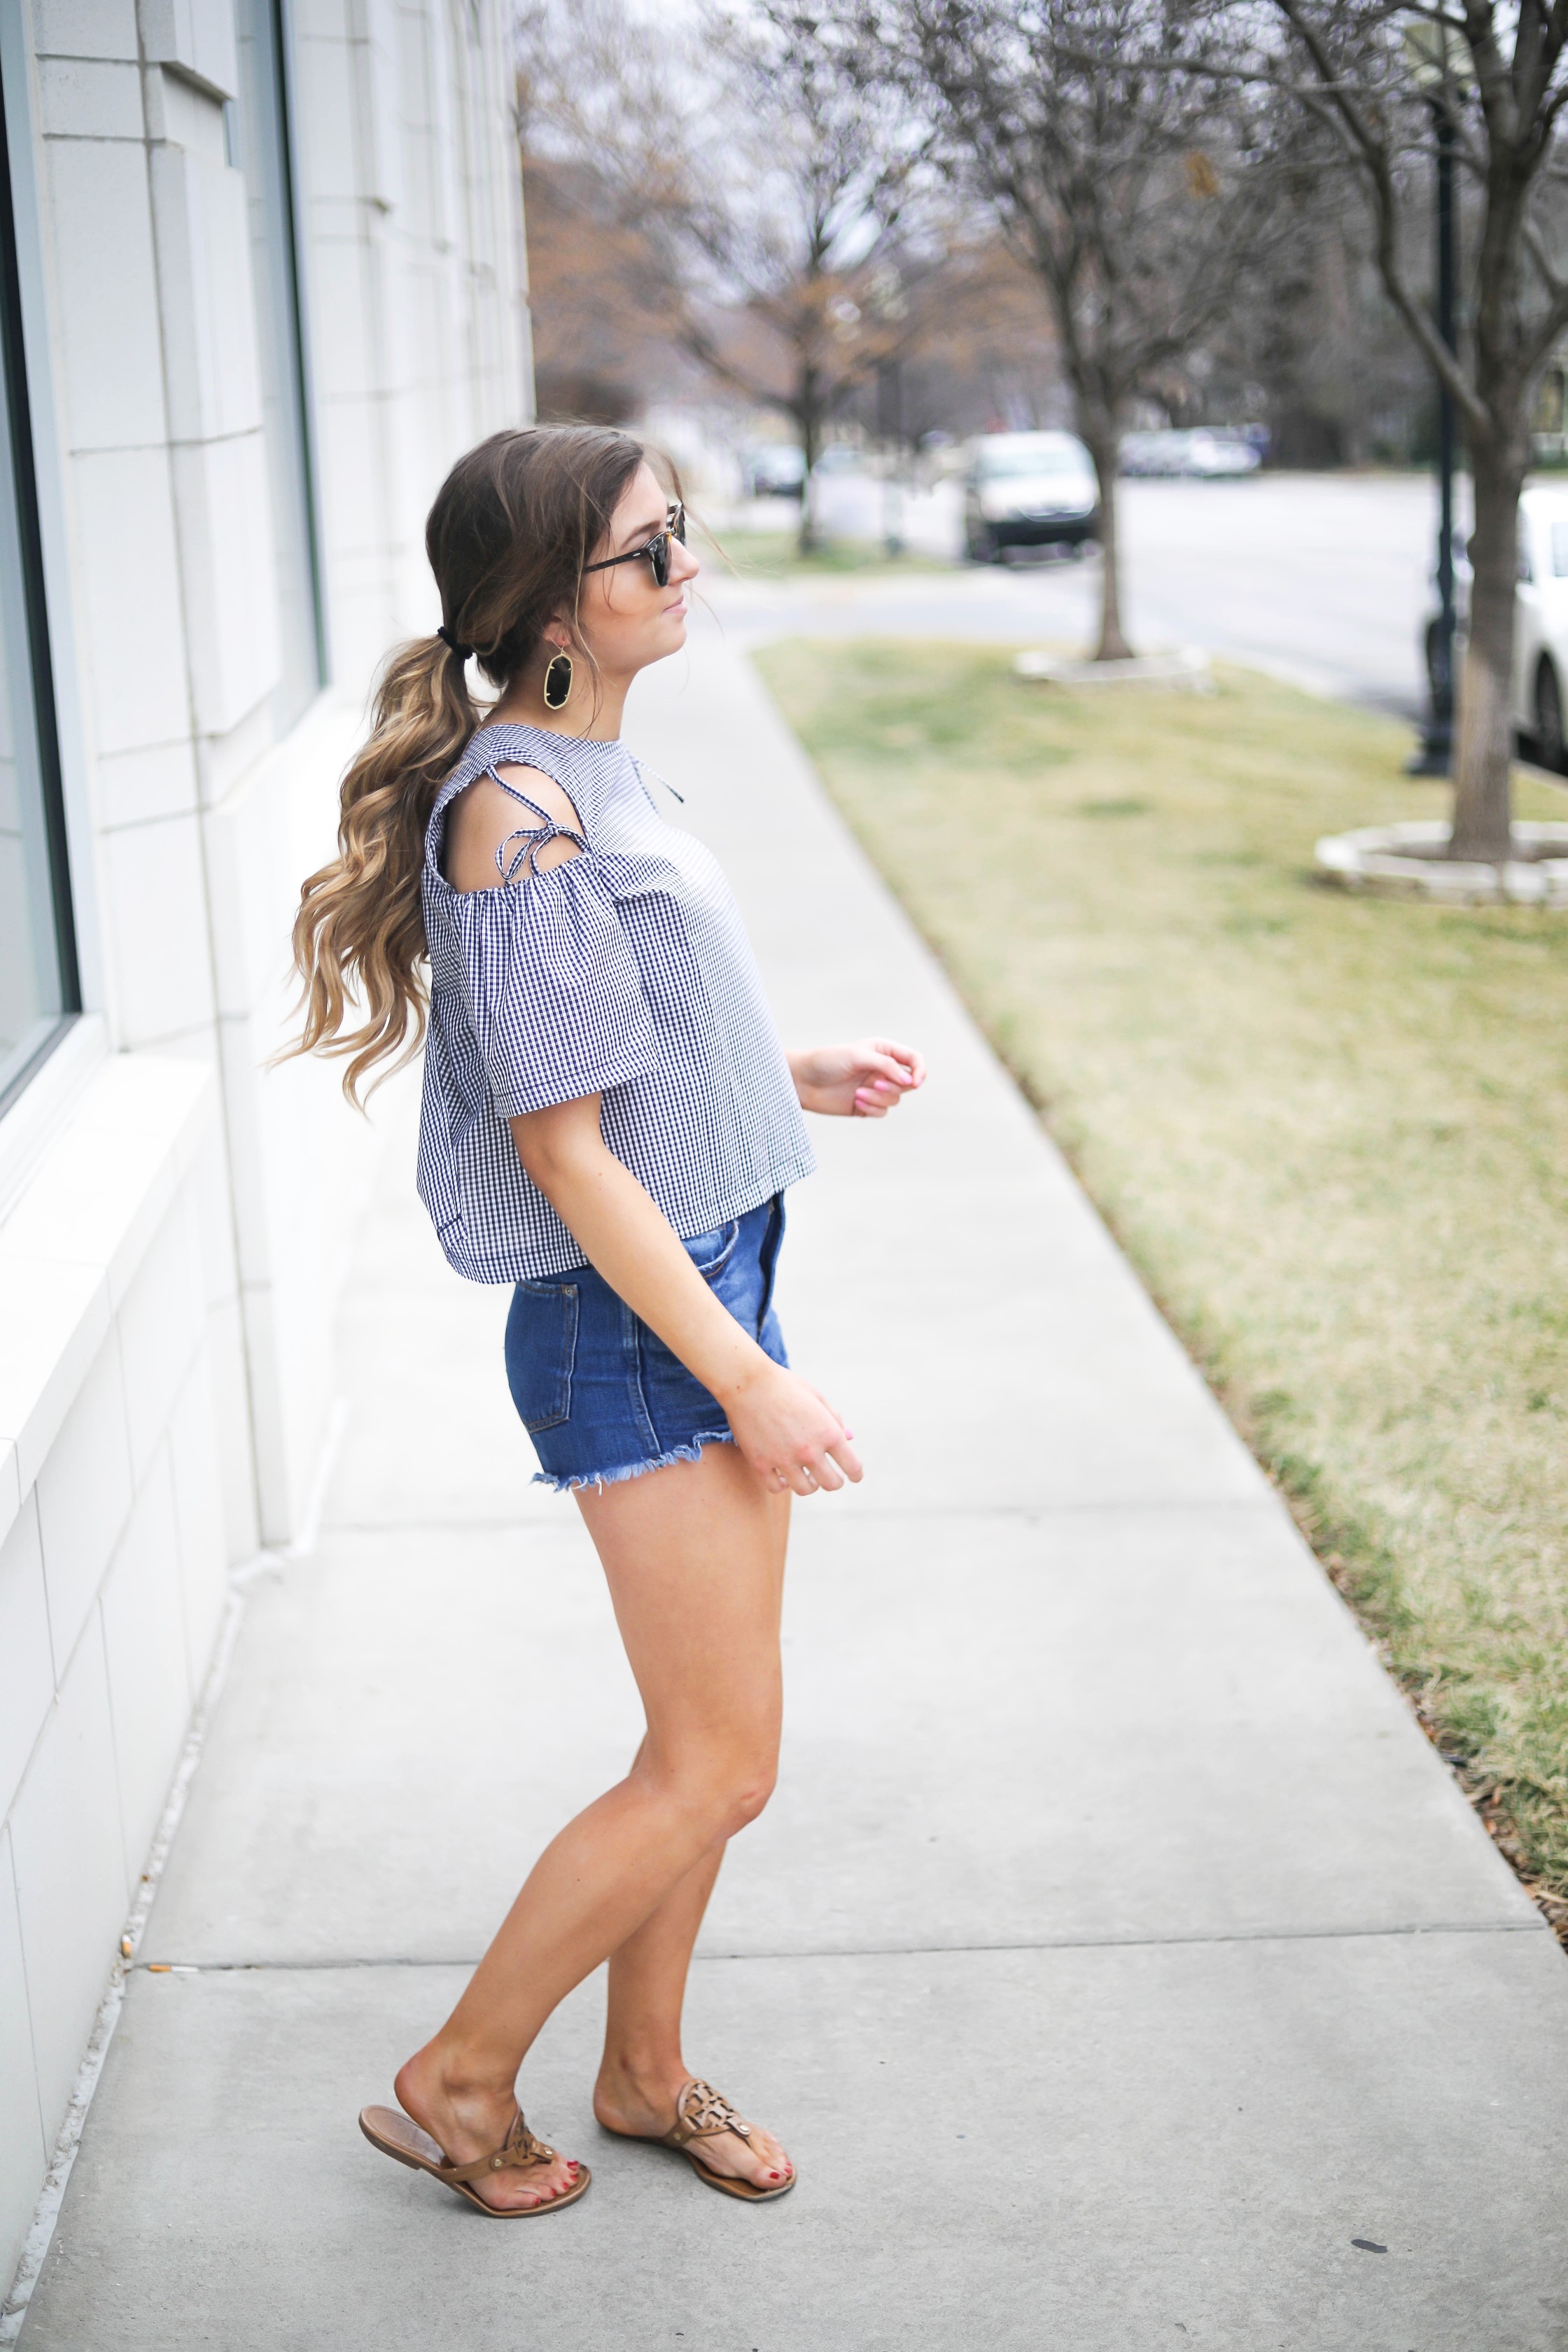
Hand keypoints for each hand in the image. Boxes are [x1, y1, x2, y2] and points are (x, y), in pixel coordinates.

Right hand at [723, 1361, 862, 1495]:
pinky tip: (783, 1476)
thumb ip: (835, 1419)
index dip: (856, 1474)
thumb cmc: (784, 1385)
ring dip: (809, 1484)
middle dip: (834, 1482)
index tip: (854, 1476)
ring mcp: (784, 1459)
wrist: (746, 1381)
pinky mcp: (760, 1463)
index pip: (852, 1466)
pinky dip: (782, 1484)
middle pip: (831, 1484)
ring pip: (805, 1489)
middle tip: (829, 1477)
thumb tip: (849, 1439)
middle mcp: (809, 1450)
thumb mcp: (816, 1397)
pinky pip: (776, 1487)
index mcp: (828, 1433)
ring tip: (807, 1477)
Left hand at [789, 1036, 925, 1118]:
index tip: (915, 1083)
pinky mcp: (865, 1105)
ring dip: (880, 1098)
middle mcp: (881, 1069)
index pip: (913, 1060)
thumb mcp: (858, 1056)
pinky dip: (873, 1108)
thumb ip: (887, 1066)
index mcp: (883, 1051)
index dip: (920, 1071)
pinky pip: (882, 1111)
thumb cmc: (827, 1061)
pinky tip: (857, 1102)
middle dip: (894, 1086)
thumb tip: (910, 1081)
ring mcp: (874, 1088)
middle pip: (907, 1083)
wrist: (802, 1081)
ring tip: (859, 1094)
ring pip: (894, 1099)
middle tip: (875, 1084)